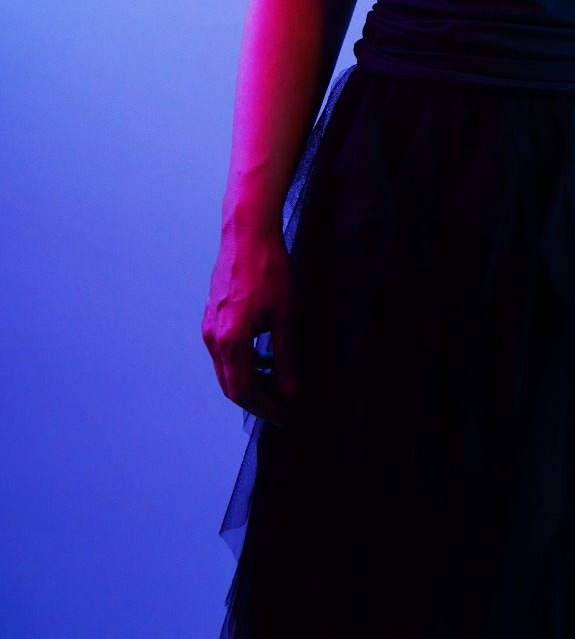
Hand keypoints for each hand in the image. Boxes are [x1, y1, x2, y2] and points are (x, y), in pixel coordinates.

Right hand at [201, 224, 300, 426]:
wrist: (248, 232)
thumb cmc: (268, 268)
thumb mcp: (287, 316)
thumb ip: (288, 359)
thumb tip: (292, 392)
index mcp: (230, 340)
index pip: (244, 392)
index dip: (265, 408)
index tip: (285, 415)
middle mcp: (213, 336)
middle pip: (231, 385)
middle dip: (258, 399)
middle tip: (283, 404)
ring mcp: (209, 324)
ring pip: (226, 368)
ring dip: (250, 380)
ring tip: (278, 379)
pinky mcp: (212, 314)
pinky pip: (223, 350)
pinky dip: (242, 361)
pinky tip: (264, 353)